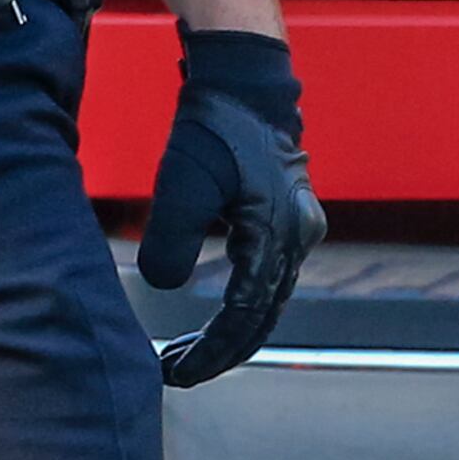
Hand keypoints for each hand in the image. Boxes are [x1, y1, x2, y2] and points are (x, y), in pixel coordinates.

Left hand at [137, 29, 324, 385]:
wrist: (246, 84)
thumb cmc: (213, 129)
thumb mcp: (181, 182)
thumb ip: (170, 238)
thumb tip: (161, 288)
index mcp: (277, 238)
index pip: (245, 317)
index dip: (210, 352)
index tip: (172, 375)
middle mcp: (297, 241)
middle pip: (261, 317)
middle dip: (218, 350)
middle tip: (171, 373)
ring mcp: (296, 230)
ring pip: (264, 300)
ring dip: (226, 330)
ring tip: (179, 352)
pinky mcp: (284, 219)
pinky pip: (264, 277)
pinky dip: (236, 302)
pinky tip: (209, 313)